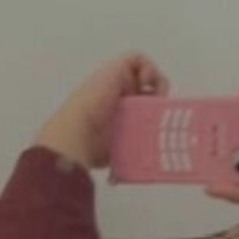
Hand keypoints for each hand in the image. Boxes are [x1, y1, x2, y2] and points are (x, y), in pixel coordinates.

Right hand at [35, 52, 168, 169]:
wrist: (77, 134)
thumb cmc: (91, 146)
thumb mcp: (112, 154)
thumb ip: (118, 162)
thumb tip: (116, 179)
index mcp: (114, 112)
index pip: (138, 107)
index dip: (152, 112)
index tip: (159, 124)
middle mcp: (113, 94)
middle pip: (143, 90)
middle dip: (156, 99)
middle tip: (160, 111)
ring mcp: (113, 80)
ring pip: (142, 73)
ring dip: (155, 83)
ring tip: (155, 97)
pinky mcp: (114, 68)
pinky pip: (137, 58)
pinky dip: (148, 68)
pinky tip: (147, 85)